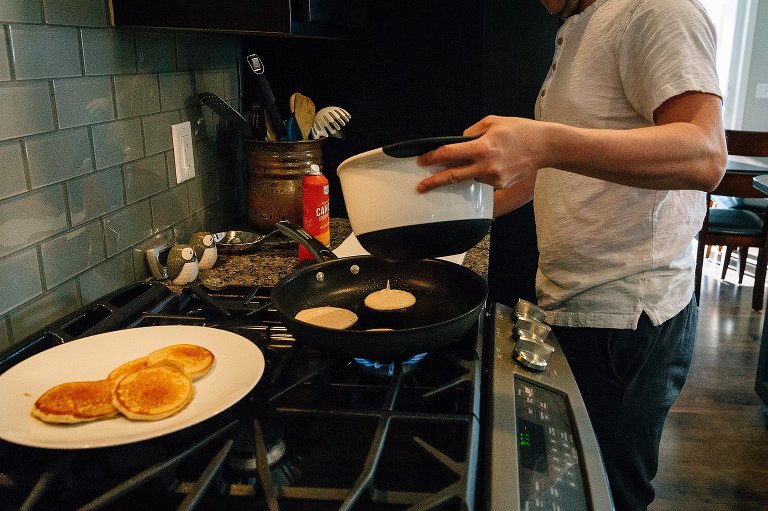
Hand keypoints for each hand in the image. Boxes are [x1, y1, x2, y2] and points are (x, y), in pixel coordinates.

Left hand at [415, 116, 547, 192]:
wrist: (544, 146)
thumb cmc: (519, 130)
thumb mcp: (492, 122)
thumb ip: (471, 132)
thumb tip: (457, 142)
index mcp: (482, 147)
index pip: (449, 154)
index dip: (432, 158)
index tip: (422, 161)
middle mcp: (486, 166)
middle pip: (452, 177)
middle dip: (434, 182)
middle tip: (421, 188)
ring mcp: (493, 178)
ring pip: (470, 177)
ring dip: (466, 171)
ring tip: (482, 158)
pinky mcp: (500, 185)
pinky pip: (483, 180)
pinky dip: (482, 172)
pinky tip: (495, 163)